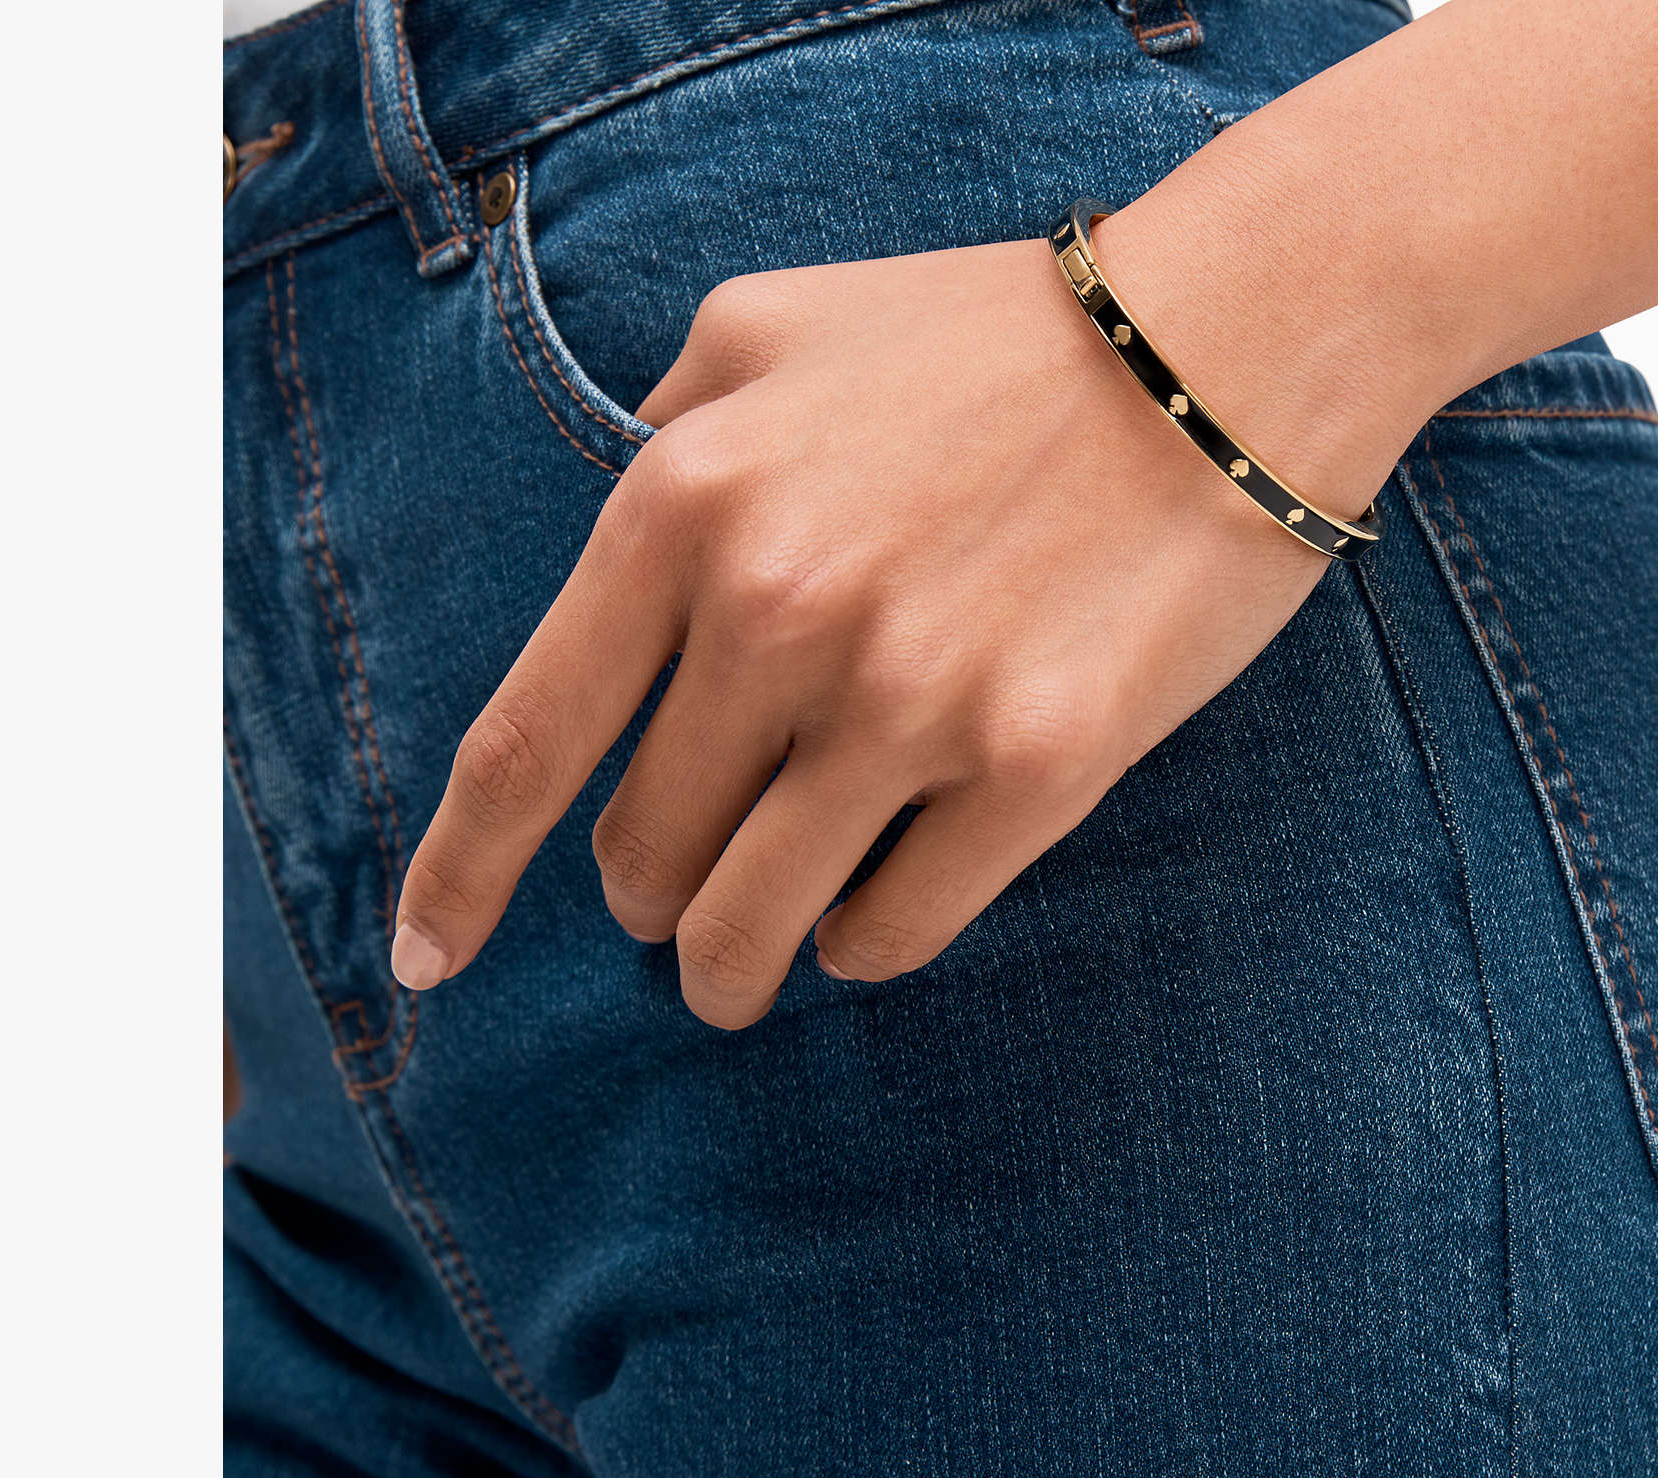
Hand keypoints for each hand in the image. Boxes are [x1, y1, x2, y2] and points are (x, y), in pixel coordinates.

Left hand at [389, 225, 1340, 1028]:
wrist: (1230, 343)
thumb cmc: (997, 339)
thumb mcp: (770, 327)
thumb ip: (660, 432)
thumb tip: (614, 542)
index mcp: (687, 503)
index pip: (527, 745)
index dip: (461, 875)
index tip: (427, 958)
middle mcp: (778, 611)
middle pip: (643, 854)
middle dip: (649, 894)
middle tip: (679, 892)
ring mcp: (908, 699)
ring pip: (753, 923)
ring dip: (733, 966)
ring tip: (743, 969)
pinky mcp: (1033, 768)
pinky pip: (893, 933)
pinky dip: (861, 946)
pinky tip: (867, 921)